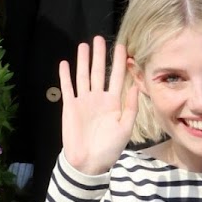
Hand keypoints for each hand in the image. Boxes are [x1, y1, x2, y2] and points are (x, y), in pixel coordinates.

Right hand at [60, 37, 139, 175]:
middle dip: (100, 56)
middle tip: (100, 39)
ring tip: (85, 45)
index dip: (120, 63)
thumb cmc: (109, 149)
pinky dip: (66, 76)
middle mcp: (98, 99)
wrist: (88, 162)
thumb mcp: (125, 128)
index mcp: (113, 104)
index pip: (117, 78)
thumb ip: (130, 108)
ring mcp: (84, 101)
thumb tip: (135, 88)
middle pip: (99, 72)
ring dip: (83, 61)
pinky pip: (68, 87)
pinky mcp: (70, 106)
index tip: (123, 48)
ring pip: (83, 76)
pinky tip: (65, 63)